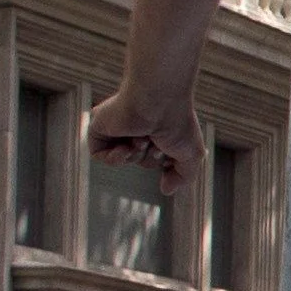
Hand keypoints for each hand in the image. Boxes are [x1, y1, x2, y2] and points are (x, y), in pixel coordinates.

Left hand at [85, 85, 199, 192]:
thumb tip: (166, 190)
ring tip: (143, 136)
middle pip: (141, 160)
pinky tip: (126, 146)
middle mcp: (137, 123)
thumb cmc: (178, 122)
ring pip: (124, 158)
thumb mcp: (191, 156)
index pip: (157, 156)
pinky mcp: (99, 124)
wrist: (158, 100)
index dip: (166, 160)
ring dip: (136, 155)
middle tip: (157, 139)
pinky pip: (100, 155)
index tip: (172, 148)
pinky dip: (114, 158)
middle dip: (151, 157)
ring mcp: (118, 124)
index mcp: (157, 126)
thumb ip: (183, 176)